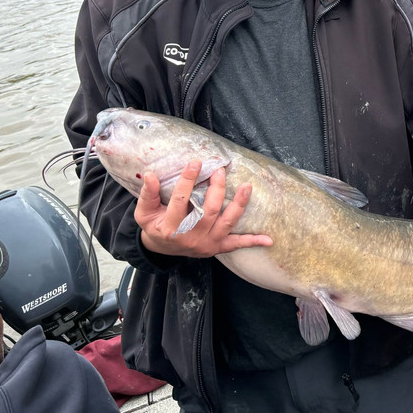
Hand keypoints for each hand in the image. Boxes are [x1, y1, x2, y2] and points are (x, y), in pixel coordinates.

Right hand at [135, 159, 271, 256]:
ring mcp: (206, 243)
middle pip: (209, 210)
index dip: (188, 180)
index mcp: (170, 228)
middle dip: (217, 188)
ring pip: (226, 222)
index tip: (196, 162)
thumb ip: (148, 194)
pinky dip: (252, 241)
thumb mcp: (144, 213)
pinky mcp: (217, 248)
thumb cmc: (154, 227)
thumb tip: (149, 174)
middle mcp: (191, 237)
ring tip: (247, 186)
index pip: (181, 200)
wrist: (161, 251)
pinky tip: (269, 239)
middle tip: (220, 170)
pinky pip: (237, 244)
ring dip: (239, 205)